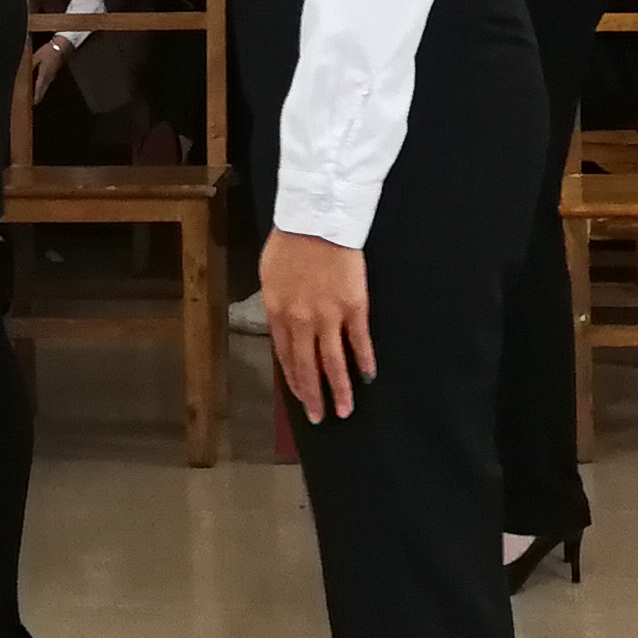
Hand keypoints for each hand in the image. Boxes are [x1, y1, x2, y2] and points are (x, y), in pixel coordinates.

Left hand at [30, 38, 70, 100]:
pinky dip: (40, 89)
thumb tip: (23, 74)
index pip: (38, 90)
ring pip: (43, 90)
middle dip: (35, 99)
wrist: (60, 48)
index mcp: (43, 75)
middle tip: (28, 104)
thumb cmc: (48, 52)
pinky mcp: (52, 75)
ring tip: (30, 98)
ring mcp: (51, 78)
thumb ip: (29, 66)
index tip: (29, 104)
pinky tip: (35, 88)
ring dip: (38, 94)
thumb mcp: (36, 57)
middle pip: (41, 93)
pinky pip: (45, 85)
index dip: (34, 98)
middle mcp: (48, 79)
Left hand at [261, 229, 371, 420]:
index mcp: (278, 314)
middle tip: (320, 417)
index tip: (301, 397)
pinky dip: (364, 361)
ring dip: (341, 390)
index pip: (285, 357)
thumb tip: (282, 324)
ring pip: (334, 363)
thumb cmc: (289, 242)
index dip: (294, 380)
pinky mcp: (354, 308)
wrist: (316, 220)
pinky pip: (359, 341)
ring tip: (346, 410)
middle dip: (314, 396)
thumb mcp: (269, 276)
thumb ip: (276, 304)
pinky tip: (368, 376)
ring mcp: (329, 316)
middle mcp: (301, 322)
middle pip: (308, 367)